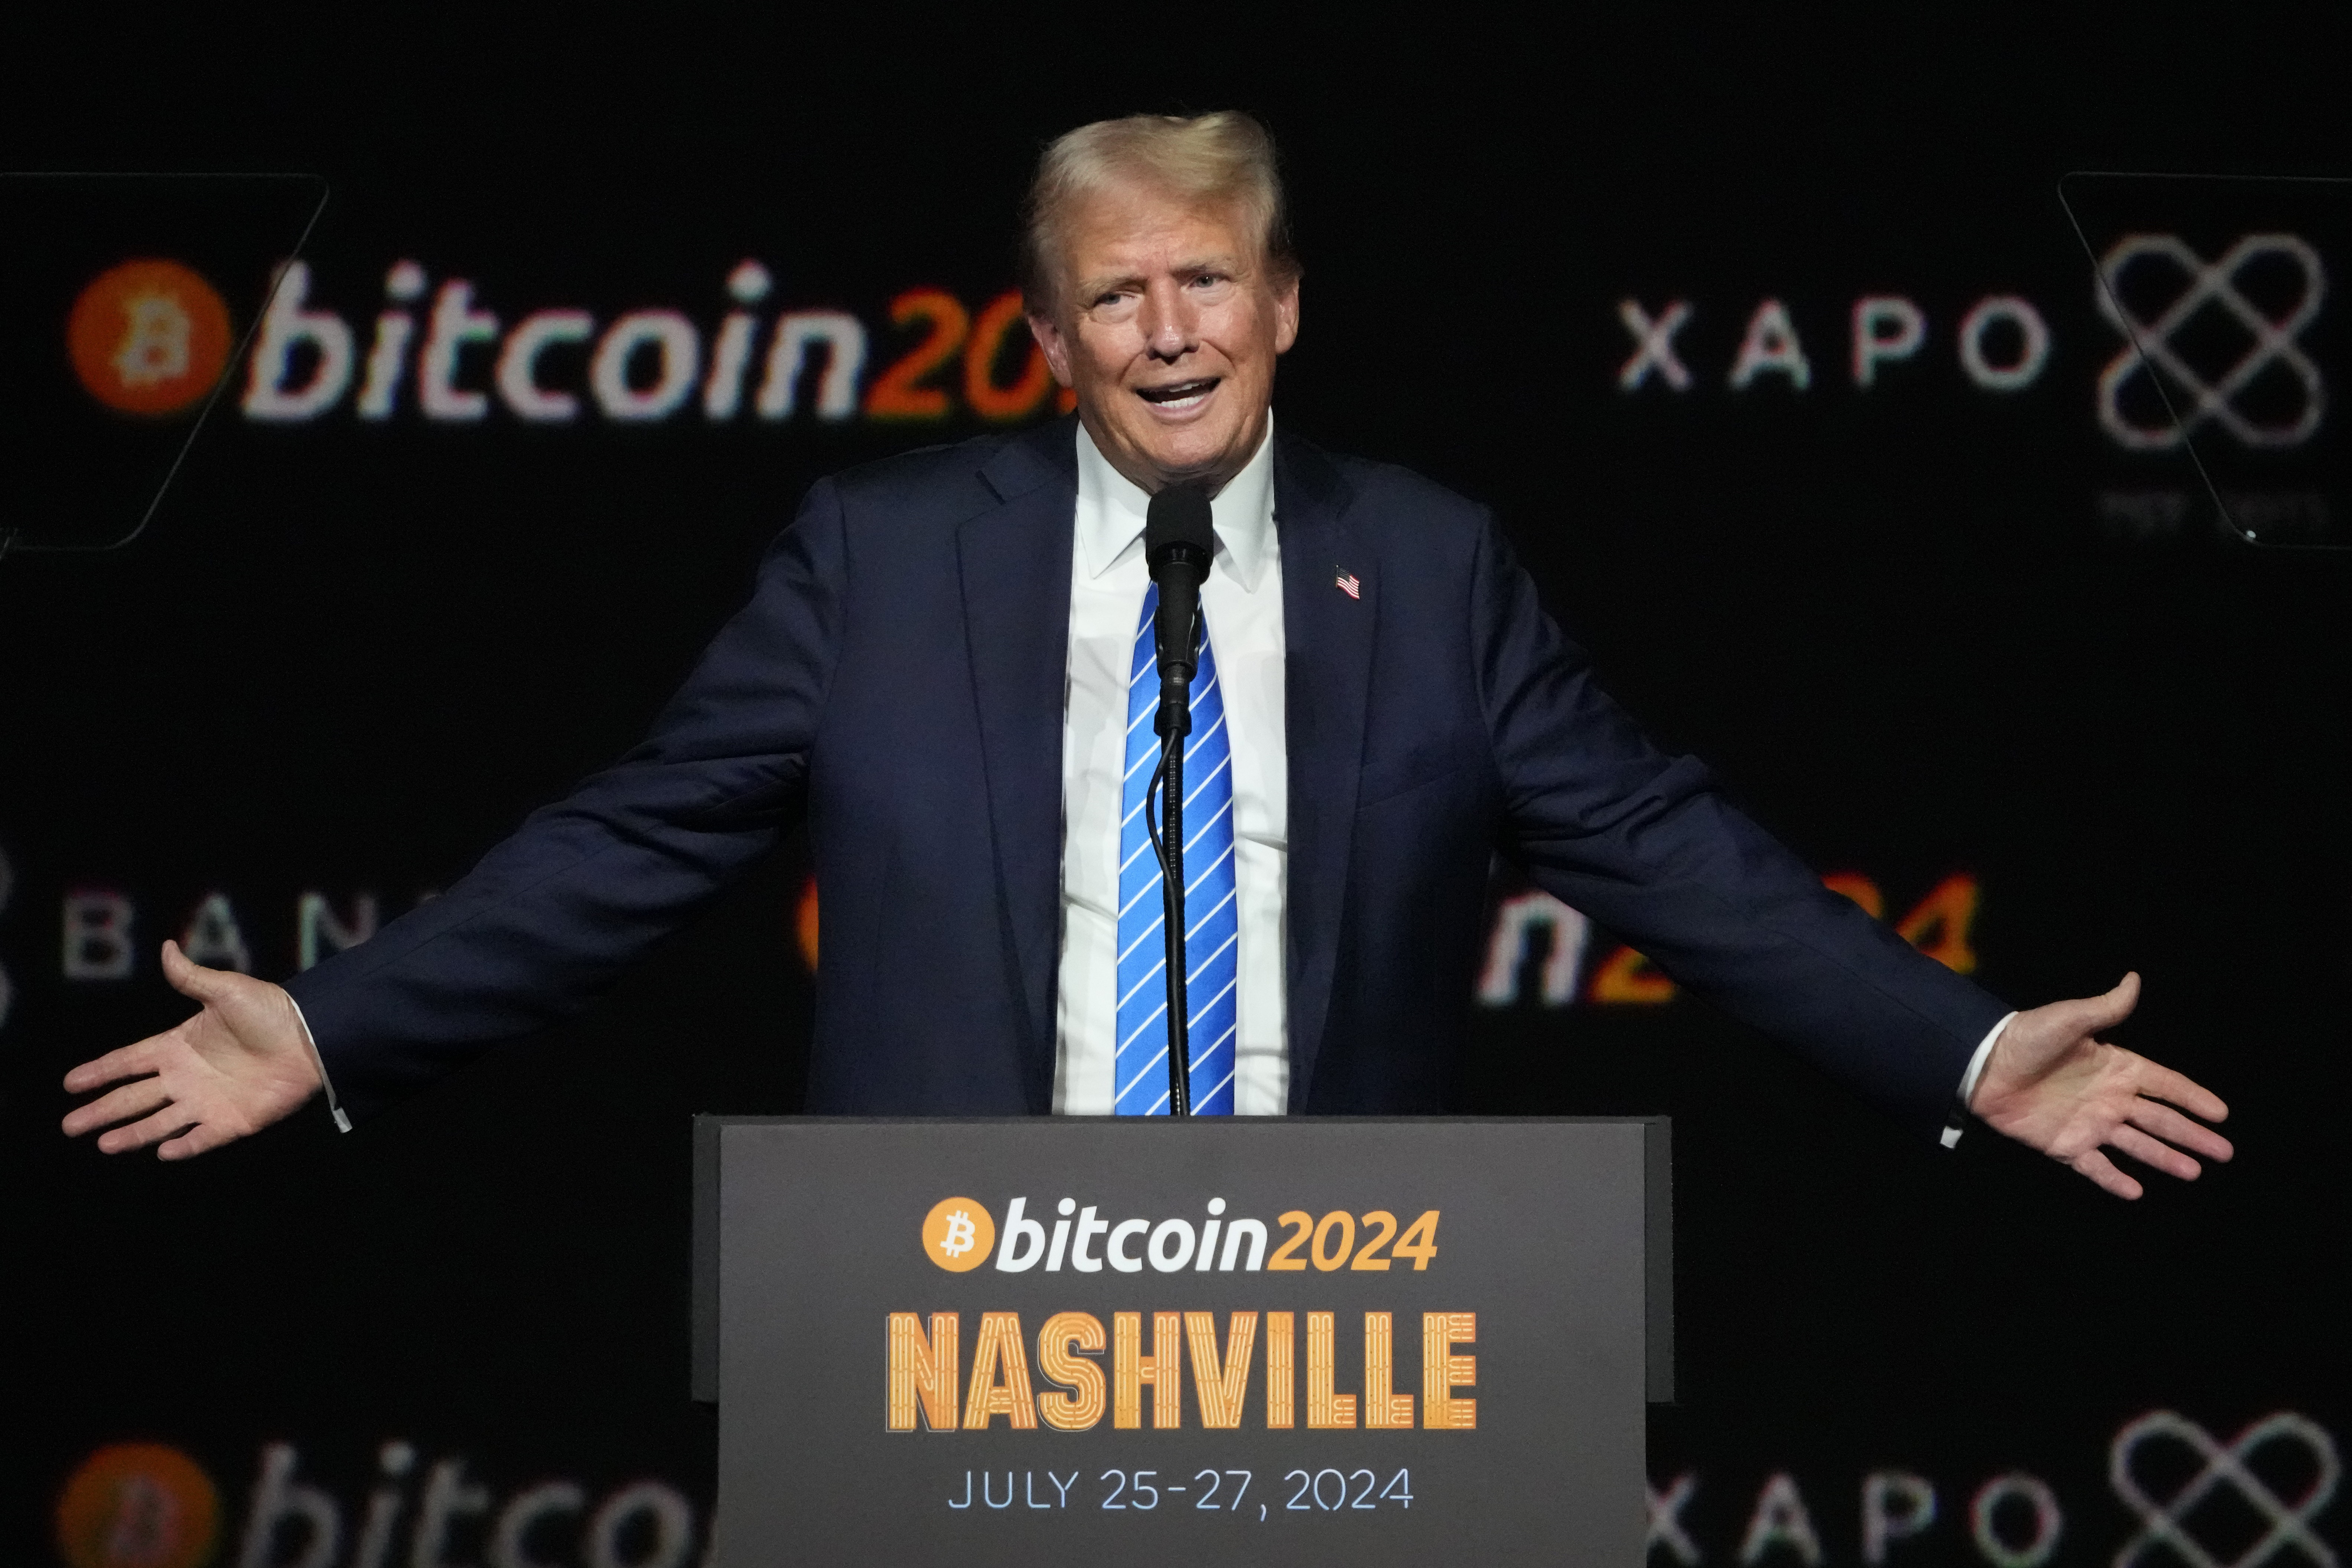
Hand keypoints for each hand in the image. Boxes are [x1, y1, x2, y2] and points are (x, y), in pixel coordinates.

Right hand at [61, 940, 322, 1158]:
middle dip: (102, 1110)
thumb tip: (166, 946)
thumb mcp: (227, 990)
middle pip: (134, 1097)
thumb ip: (192, 977)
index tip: (70, 1083)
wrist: (312, 1035)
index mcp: (179, 1045)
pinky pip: (203, 1137)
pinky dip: (184, 1146)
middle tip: (68, 1125)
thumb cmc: (271, 1011)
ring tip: (102, 1143)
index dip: (100, 1071)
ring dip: (131, 1133)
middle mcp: (186, 1077)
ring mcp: (207, 1101)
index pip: (129, 1061)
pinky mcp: (233, 1121)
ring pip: (159, 1122)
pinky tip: (162, 1152)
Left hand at [1970, 972, 2230, 1197]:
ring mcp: (2089, 1123)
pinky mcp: (2065, 1145)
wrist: (1983, 1066)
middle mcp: (2110, 1098)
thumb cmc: (2026, 1038)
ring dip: (2165, 1158)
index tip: (2222, 1113)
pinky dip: (2114, 1180)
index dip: (2193, 1098)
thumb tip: (2133, 977)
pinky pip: (2095, 1166)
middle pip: (2160, 1120)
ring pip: (2137, 1145)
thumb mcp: (2069, 1019)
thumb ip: (2105, 1007)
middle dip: (2192, 1135)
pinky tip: (2137, 1193)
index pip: (2164, 1085)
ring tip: (2195, 1172)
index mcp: (2117, 1067)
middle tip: (2225, 1152)